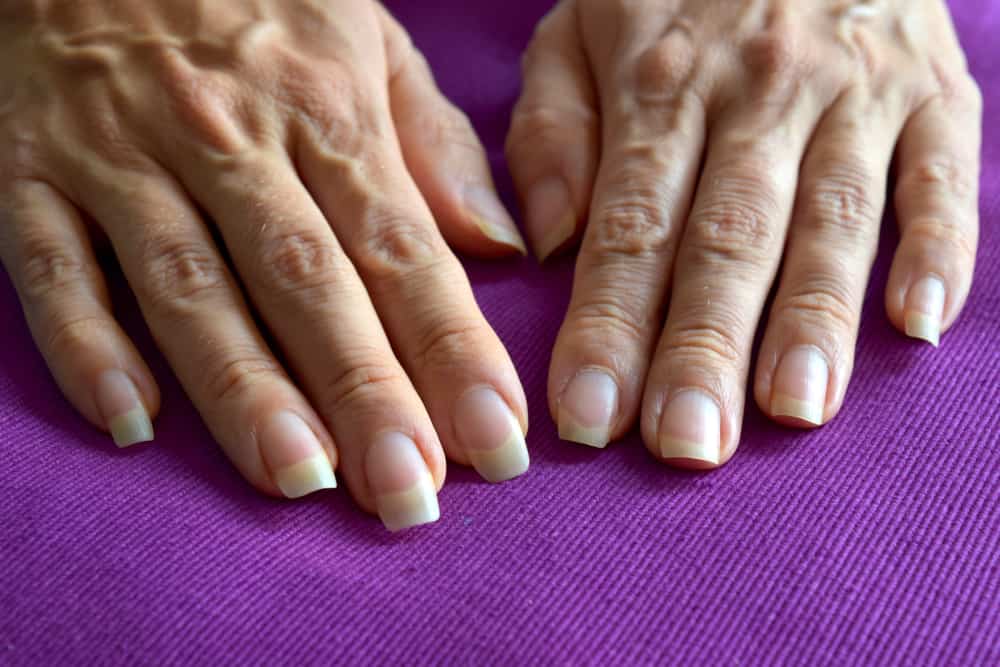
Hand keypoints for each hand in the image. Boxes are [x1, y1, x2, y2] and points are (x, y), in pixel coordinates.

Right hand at [0, 0, 530, 530]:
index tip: (497, 440)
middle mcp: (229, 136)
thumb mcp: (366, 37)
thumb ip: (432, 143)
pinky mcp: (29, 167)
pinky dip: (84, 344)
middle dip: (364, 393)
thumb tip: (501, 250)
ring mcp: (122, 153)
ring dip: (243, 388)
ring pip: (189, 285)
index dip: (453, 349)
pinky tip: (129, 423)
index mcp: (325, 107)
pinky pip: (52, 264)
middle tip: (410, 497)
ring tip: (298, 479)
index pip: (402, 250)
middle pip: (307, 283)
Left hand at [507, 0, 980, 464]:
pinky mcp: (933, 87)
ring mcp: (853, 89)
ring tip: (791, 409)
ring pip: (833, 218)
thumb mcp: (577, 28)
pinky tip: (918, 323)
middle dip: (704, 348)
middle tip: (686, 443)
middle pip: (728, 238)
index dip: (607, 329)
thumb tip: (551, 245)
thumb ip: (551, 132)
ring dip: (813, 319)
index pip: (629, 229)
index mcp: (658, 83)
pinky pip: (943, 174)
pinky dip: (939, 246)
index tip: (587, 420)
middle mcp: (756, 90)